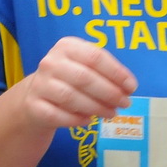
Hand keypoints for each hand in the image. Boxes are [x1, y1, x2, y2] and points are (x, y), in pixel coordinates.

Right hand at [14, 37, 136, 130]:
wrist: (36, 96)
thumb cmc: (69, 80)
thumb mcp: (86, 68)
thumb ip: (106, 74)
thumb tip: (128, 88)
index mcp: (66, 46)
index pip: (95, 57)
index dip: (117, 73)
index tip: (132, 87)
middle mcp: (50, 62)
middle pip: (84, 78)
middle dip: (109, 93)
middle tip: (125, 104)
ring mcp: (40, 84)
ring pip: (71, 98)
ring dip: (96, 107)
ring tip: (111, 113)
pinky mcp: (34, 106)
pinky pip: (58, 115)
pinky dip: (76, 119)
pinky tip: (88, 120)